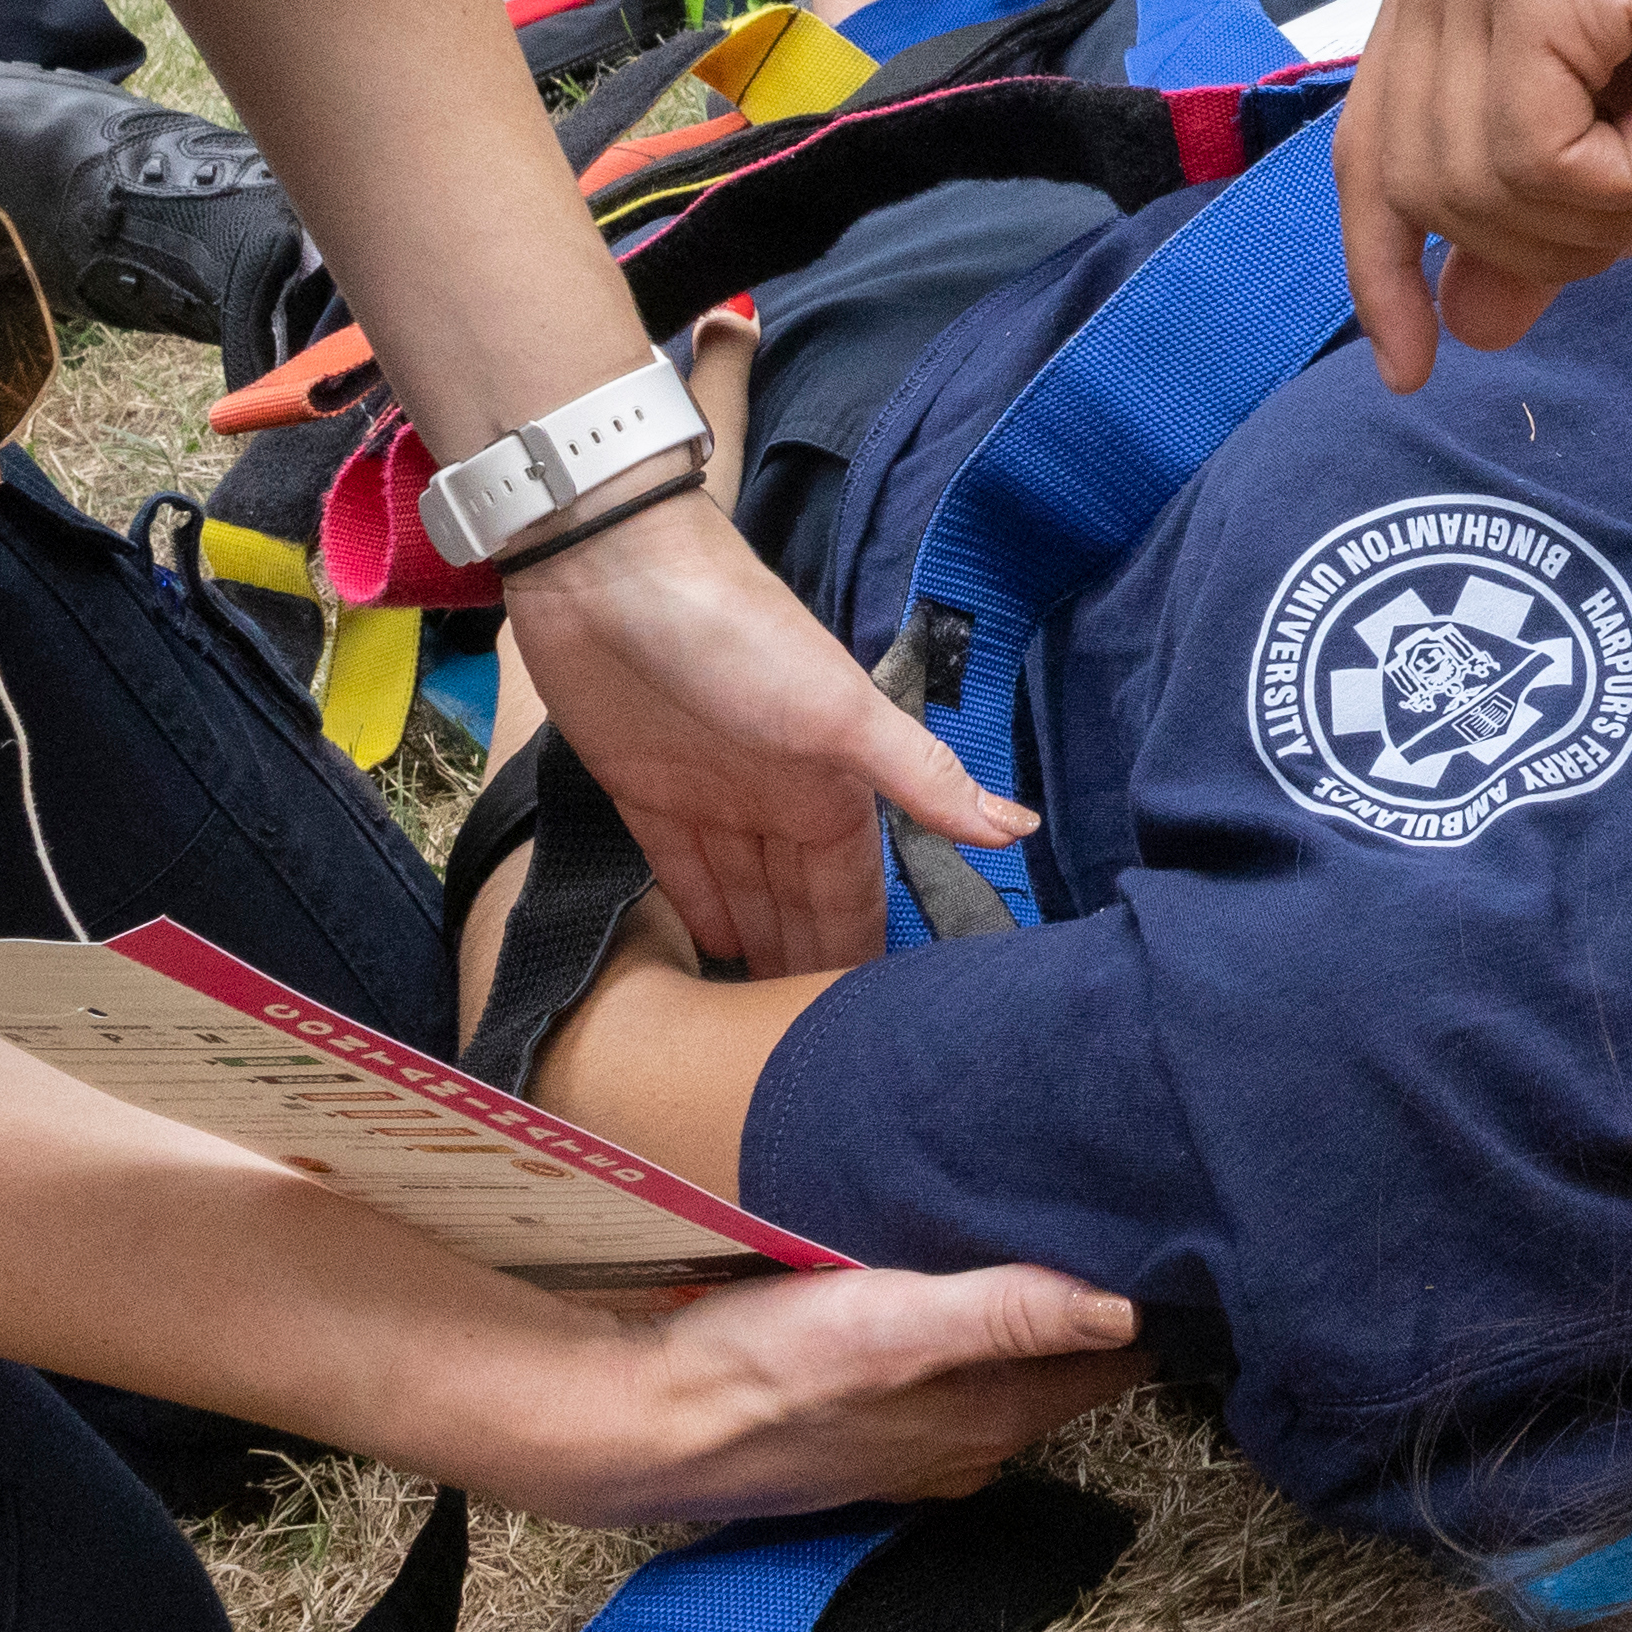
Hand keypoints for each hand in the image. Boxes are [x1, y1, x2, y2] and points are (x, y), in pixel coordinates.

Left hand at [492, 482, 1031, 982]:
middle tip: (814, 1057)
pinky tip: (710, 960)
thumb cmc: (737, 637)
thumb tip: (1020, 829)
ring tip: (762, 1035)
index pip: (856, 891)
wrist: (612, 574)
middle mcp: (777, 799)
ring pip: (744, 897)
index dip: (865, 952)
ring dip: (757, 953)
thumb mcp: (840, 714)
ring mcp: (711, 798)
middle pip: (799, 905)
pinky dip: (699, 914)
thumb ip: (921, 777)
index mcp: (830, 787)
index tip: (879, 1026)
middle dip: (809, 969)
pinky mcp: (645, 794)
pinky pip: (681, 873)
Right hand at [509, 1252, 1135, 1526]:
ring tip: (1057, 1244)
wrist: (650, 1423)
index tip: (1186, 1233)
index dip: (1159, 1298)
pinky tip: (956, 1300)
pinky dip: (974, 1344)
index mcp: (1001, 1412)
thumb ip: (1008, 1311)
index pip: (1123, 1356)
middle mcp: (977, 1441)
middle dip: (1105, 1304)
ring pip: (1012, 1377)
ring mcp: (922, 1447)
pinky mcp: (870, 1434)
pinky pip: (951, 1384)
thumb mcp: (896, 1323)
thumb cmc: (769, 1367)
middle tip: (1133, 1216)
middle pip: (1073, 1367)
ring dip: (1038, 1324)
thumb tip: (1132, 1307)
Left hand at [1338, 0, 1631, 385]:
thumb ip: (1541, 209)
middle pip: (1420, 184)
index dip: (1380, 265)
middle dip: (1537, 247)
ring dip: (1595, 210)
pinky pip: (1540, 155)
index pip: (1367, 146)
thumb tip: (1471, 328)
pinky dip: (1624, 175)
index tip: (1413, 363)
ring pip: (1477, 183)